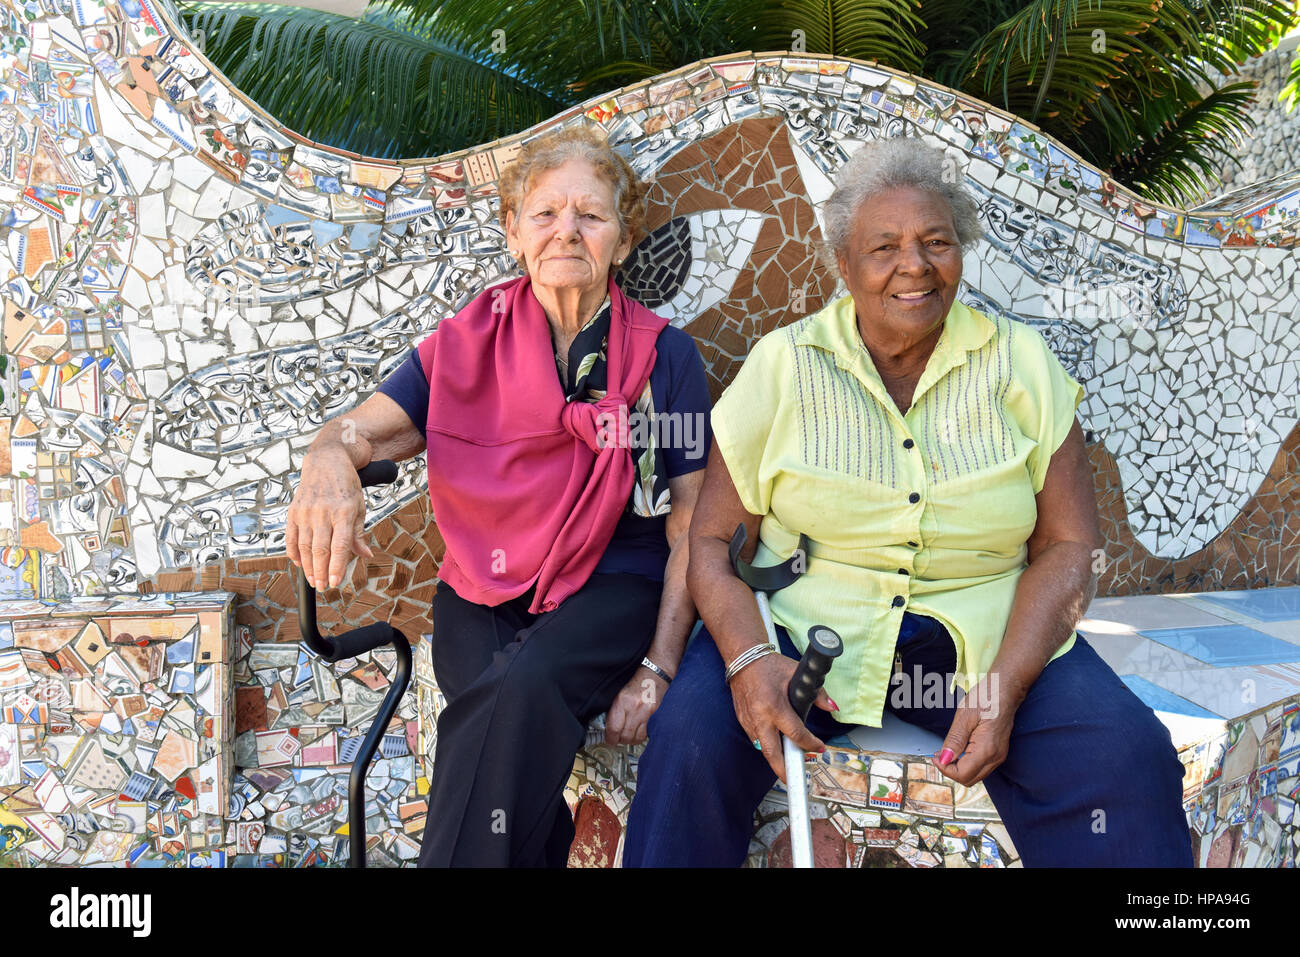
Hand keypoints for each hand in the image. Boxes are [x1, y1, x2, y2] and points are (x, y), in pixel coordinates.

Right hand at [285, 444, 373, 589]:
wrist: (326, 461)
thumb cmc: (347, 485)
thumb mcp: (359, 506)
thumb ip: (358, 533)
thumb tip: (364, 555)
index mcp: (344, 512)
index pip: (340, 546)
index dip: (337, 567)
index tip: (335, 583)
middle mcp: (323, 512)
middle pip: (320, 550)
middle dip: (321, 572)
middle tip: (323, 587)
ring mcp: (306, 512)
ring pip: (304, 546)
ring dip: (308, 567)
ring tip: (313, 580)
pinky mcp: (294, 511)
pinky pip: (291, 537)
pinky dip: (293, 553)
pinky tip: (299, 564)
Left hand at [603, 665, 669, 745]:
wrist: (655, 675)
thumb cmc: (638, 683)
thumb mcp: (620, 694)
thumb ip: (614, 711)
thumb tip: (608, 728)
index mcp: (622, 701)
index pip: (614, 728)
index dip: (610, 738)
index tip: (609, 739)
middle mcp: (635, 707)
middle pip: (626, 736)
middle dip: (620, 740)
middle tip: (618, 738)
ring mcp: (647, 712)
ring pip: (637, 738)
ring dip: (631, 740)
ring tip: (629, 735)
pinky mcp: (655, 715)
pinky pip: (647, 733)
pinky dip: (641, 735)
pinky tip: (638, 731)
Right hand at [729, 653, 832, 783]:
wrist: (742, 658)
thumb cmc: (769, 665)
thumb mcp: (796, 673)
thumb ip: (817, 693)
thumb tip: (831, 707)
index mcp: (774, 706)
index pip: (795, 733)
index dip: (810, 744)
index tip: (819, 747)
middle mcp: (759, 716)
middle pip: (772, 753)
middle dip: (783, 769)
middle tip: (793, 781)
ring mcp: (748, 720)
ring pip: (762, 748)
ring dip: (775, 758)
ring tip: (787, 766)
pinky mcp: (742, 720)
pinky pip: (755, 738)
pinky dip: (766, 745)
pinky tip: (775, 746)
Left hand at [932, 673, 1017, 785]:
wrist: (1004, 689)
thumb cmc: (986, 697)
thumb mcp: (964, 716)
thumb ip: (954, 740)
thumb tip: (944, 759)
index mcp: (987, 749)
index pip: (962, 774)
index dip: (945, 769)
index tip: (934, 757)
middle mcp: (996, 757)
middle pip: (969, 779)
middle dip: (950, 771)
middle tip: (938, 755)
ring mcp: (999, 755)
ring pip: (975, 775)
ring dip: (958, 768)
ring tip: (946, 752)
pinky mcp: (998, 752)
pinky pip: (980, 767)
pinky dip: (966, 764)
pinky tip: (958, 750)